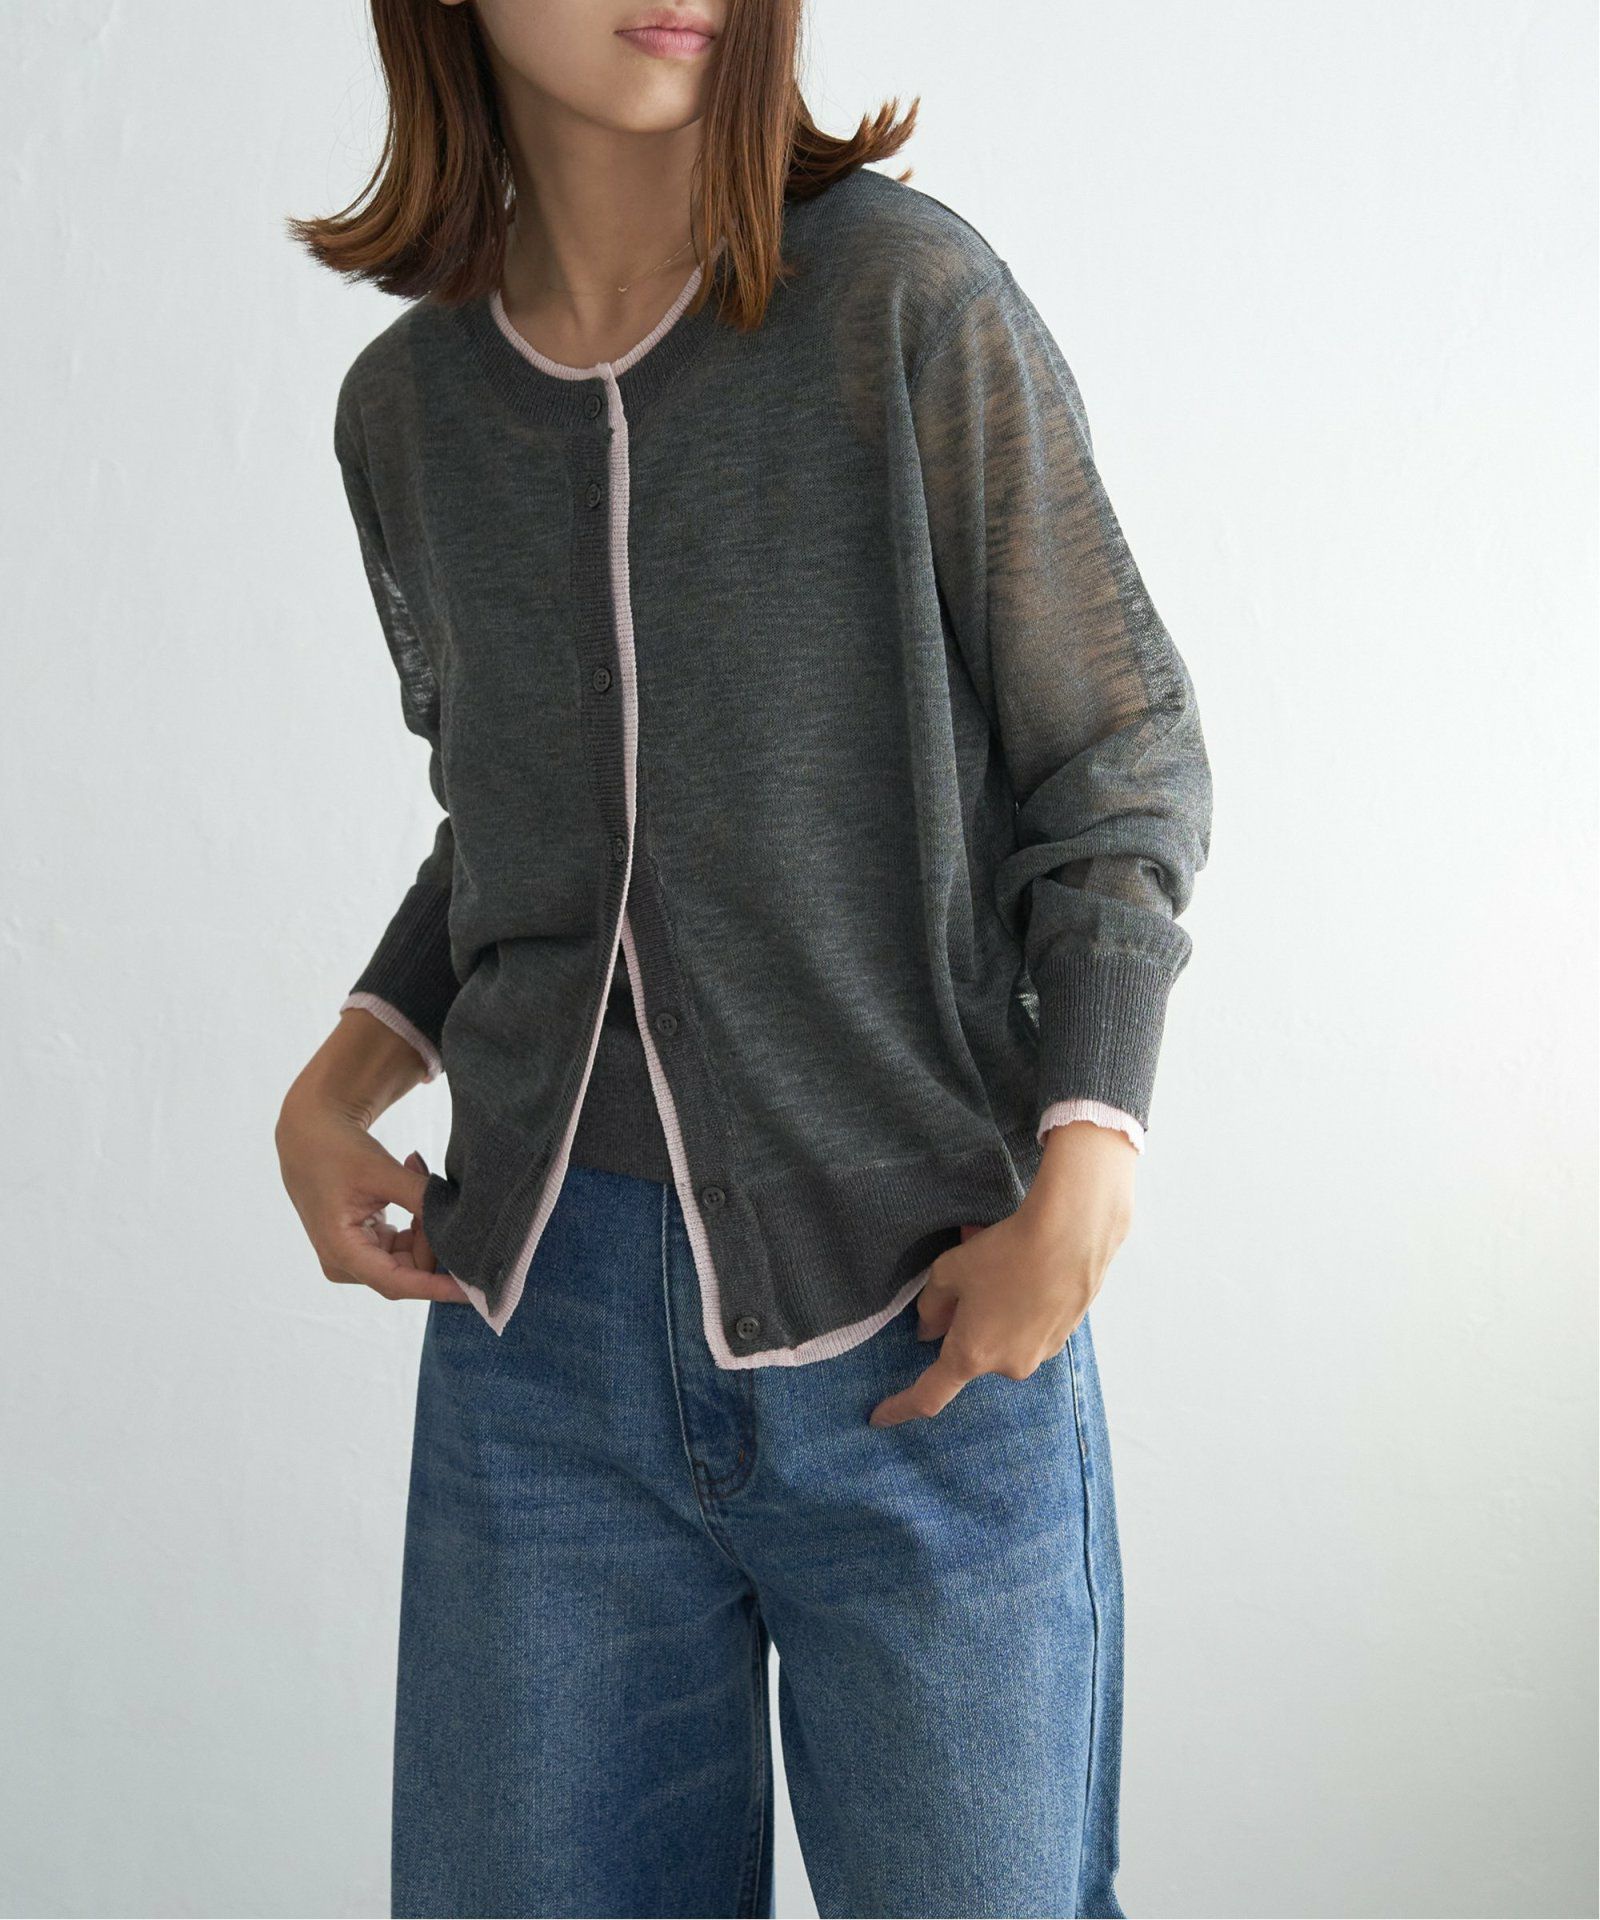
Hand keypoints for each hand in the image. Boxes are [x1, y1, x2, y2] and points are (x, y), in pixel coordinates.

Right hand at [275, 1092, 466, 1303]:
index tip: (474, 1291)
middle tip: (435, 1189)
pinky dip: (415, 1223)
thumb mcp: (383, 1172)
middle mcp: (344, 1264)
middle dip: (433, 1237)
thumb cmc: (338, 1152)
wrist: (309, 1137)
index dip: (438, 1288)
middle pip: (409, 1269)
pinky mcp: (363, 1248)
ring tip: (414, 1174)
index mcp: (341, 1251)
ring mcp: (353, 1258)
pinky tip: (408, 1184)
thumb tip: (462, 1225)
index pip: (399, 1282)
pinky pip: (403, 1247)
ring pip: (410, 1258)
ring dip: (423, 1225)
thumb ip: (422, 1199)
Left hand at [867, 1121, 1134, 1425]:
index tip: (880, 1416)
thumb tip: (930, 1330)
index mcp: (972, 1355)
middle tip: (963, 1279)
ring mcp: (1041, 1353)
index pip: (928, 1395)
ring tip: (998, 1264)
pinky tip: (1025, 1269)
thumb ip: (931, 1307)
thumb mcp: (949, 1272)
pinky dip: (1019, 1305)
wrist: (1073, 1234)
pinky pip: (1028, 1326)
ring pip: (1001, 1337)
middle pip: (970, 1352)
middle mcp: (1009, 1365)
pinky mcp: (1064, 1334)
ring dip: (993, 1310)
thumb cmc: (1006, 1252)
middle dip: (962, 1322)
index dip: (901, 1407)